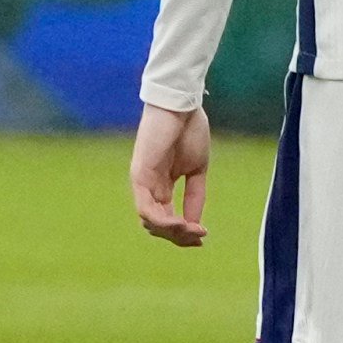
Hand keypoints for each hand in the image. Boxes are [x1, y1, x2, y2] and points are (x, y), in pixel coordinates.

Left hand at [131, 103, 212, 246]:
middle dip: (179, 237)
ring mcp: (142, 182)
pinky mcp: (139, 176)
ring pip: (150, 222)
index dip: (183, 233)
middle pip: (157, 225)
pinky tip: (183, 223)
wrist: (182, 105)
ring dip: (173, 232)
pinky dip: (164, 221)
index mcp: (161, 186)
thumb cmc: (189, 130)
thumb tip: (196, 225)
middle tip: (199, 237)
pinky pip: (146, 209)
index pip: (167, 220)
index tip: (203, 237)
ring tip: (193, 230)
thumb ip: (195, 196)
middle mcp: (149, 187)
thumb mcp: (197, 170)